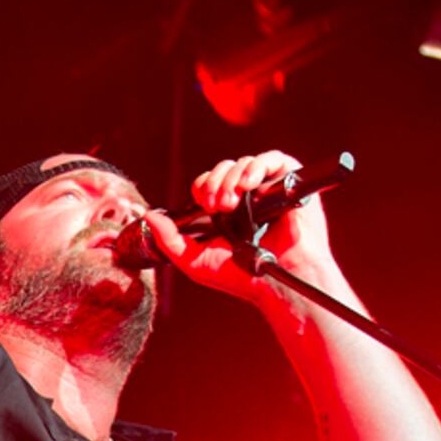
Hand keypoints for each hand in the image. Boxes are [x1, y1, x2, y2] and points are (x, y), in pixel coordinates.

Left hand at [143, 152, 336, 307]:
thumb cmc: (243, 276)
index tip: (206, 206)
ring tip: (234, 201)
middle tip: (219, 206)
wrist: (279, 281)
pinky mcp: (291, 182)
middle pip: (223, 169)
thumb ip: (170, 240)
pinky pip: (272, 159)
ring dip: (232, 178)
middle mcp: (247, 196)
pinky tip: (249, 183)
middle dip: (215, 183)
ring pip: (243, 163)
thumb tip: (149, 216)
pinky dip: (257, 166)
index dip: (203, 188)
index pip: (208, 183)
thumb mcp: (196, 261)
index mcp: (226, 210)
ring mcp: (268, 188)